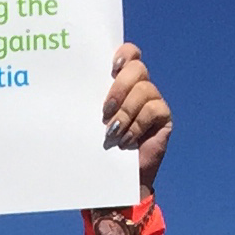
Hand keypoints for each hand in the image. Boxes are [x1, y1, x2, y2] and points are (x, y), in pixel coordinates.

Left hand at [99, 40, 171, 192]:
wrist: (113, 180)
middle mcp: (139, 87)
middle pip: (137, 68)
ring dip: (125, 113)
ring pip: (145, 89)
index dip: (125, 53)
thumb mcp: (88, 121)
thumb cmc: (96, 149)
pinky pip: (153, 110)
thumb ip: (88, 100)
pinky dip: (136, 125)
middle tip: (105, 111)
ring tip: (112, 134)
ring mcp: (153, 101)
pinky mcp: (163, 117)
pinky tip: (126, 142)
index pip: (129, 53)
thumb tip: (70, 84)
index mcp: (119, 82)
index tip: (112, 68)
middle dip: (120, 87)